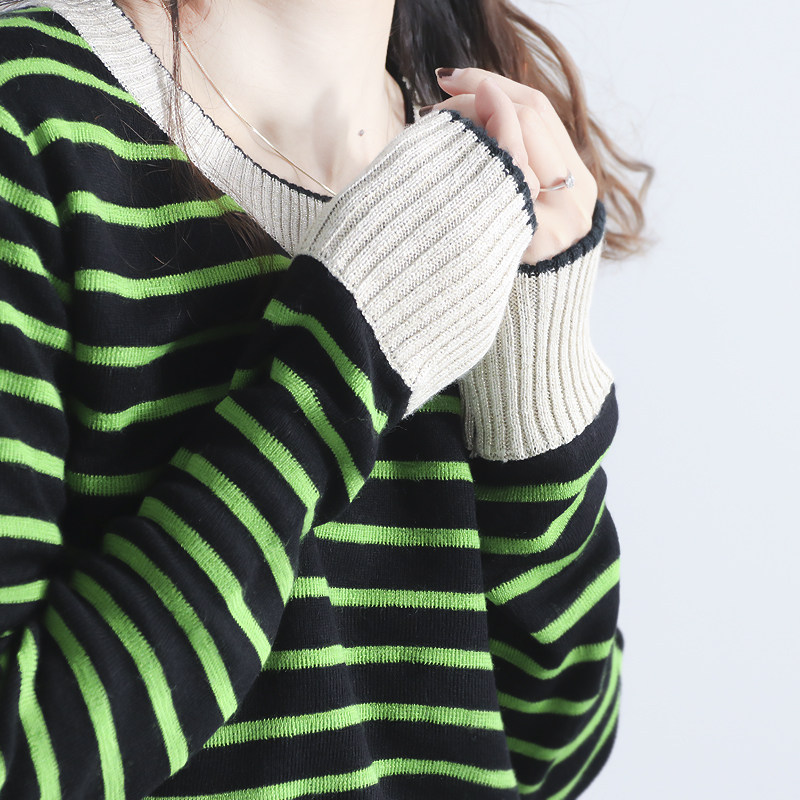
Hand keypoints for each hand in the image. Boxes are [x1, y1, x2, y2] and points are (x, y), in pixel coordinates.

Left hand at [429, 67, 597, 264]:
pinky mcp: (542, 238)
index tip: (450, 78)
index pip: (536, 107)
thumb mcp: (527, 210)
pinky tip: (441, 163)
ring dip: (468, 128)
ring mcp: (564, 215)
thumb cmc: (516, 264)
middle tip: (434, 106)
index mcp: (579, 177)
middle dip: (475, 100)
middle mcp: (577, 192)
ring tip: (433, 129)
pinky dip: (472, 166)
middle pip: (527, 116)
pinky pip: (505, 185)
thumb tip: (476, 109)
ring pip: (515, 143)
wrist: (536, 322)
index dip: (492, 83)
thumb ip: (517, 166)